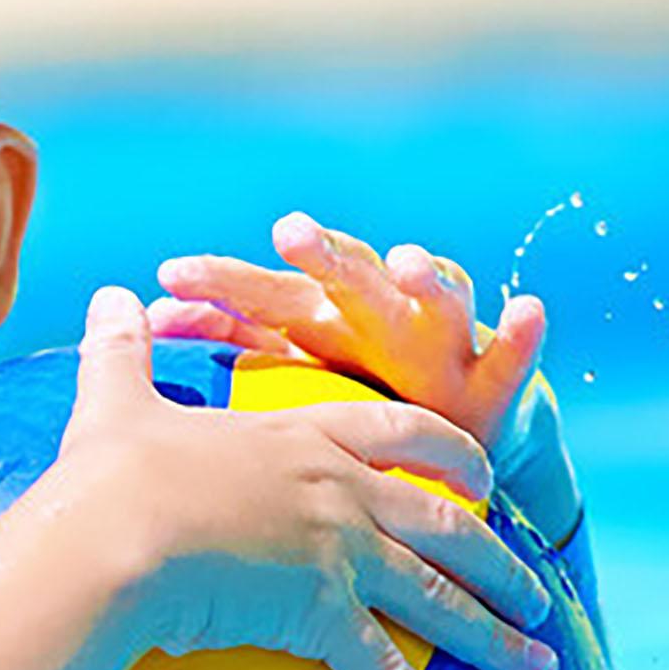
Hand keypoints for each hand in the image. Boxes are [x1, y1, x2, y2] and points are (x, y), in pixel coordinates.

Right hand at [54, 285, 557, 669]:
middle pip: (446, 522)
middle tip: (540, 595)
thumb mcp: (114, 402)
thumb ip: (120, 350)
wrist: (110, 534)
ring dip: (498, 638)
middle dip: (500, 562)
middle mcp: (339, 490)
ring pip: (441, 597)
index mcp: (302, 435)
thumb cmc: (107, 475)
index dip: (451, 453)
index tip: (486, 476)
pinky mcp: (322, 613)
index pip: (402, 433)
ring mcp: (339, 551)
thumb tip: (103, 295)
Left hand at [150, 211, 547, 453]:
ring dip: (427, 277)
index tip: (170, 277)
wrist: (452, 436)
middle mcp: (381, 314)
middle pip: (347, 277)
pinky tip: (526, 310)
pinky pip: (512, 356)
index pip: (267, 293)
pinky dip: (522, 333)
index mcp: (325, 316)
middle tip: (292, 233)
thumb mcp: (295, 369)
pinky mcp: (491, 379)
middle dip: (321, 254)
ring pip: (434, 300)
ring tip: (411, 263)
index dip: (222, 284)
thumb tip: (142, 320)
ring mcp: (440, 341)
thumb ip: (233, 342)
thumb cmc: (358, 391)